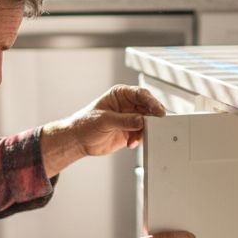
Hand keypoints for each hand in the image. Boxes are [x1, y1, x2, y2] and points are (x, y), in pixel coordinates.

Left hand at [41, 85, 166, 175]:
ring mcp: (131, 119)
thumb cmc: (86, 123)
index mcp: (121, 95)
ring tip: (136, 138)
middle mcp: (128, 105)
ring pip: (148, 122)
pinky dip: (140, 140)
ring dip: (145, 131)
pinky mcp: (131, 132)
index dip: (152, 102)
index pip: (141, 94)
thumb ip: (124, 120)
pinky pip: (142, 134)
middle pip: (148, 108)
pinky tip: (131, 143)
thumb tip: (141, 120)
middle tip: (155, 127)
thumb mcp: (105, 120)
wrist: (79, 140)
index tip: (159, 112)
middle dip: (152, 118)